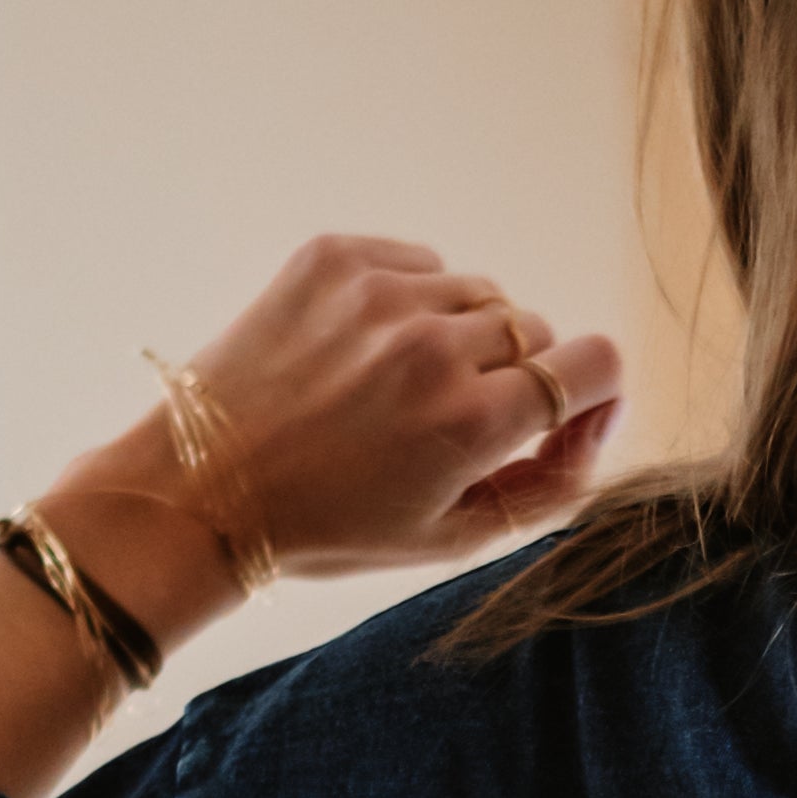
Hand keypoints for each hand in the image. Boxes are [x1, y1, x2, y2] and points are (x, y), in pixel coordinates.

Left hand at [46, 233, 625, 645]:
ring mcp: (381, 294)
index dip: (590, 394)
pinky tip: (365, 351)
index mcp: (471, 422)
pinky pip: (419, 263)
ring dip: (459, 334)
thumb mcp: (452, 538)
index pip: (595, 364)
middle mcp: (433, 346)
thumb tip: (594, 418)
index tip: (559, 416)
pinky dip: (410, 301)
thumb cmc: (328, 527)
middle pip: (535, 331)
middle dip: (511, 374)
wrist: (201, 488)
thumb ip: (548, 484)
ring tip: (398, 385)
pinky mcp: (335, 259)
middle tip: (449, 418)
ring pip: (477, 294)